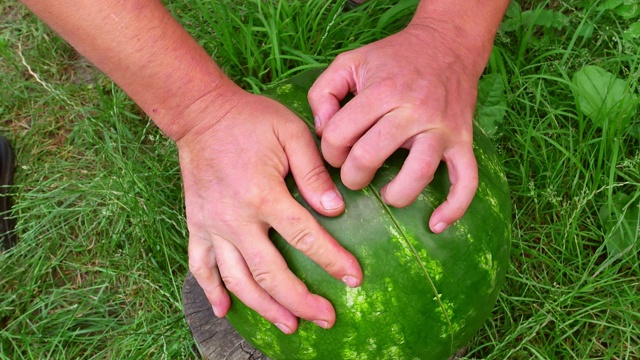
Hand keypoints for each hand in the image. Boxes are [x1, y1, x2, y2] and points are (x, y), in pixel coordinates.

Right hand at [176, 91, 361, 333]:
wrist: (201, 114)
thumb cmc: (252, 120)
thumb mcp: (291, 133)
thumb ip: (313, 172)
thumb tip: (334, 210)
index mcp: (263, 194)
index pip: (305, 237)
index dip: (332, 261)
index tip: (354, 279)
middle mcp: (236, 218)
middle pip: (271, 273)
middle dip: (301, 301)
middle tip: (326, 318)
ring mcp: (212, 225)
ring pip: (237, 279)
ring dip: (264, 307)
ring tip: (289, 326)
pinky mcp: (196, 225)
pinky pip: (200, 266)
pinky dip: (211, 292)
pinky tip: (225, 311)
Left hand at [309, 24, 480, 232]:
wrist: (446, 46)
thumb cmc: (391, 58)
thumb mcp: (349, 62)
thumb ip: (323, 92)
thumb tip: (321, 131)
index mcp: (382, 91)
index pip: (340, 134)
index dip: (329, 150)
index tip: (336, 150)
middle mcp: (414, 110)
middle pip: (371, 156)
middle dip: (352, 175)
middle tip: (354, 173)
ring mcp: (442, 128)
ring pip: (418, 172)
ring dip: (395, 194)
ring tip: (385, 194)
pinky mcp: (463, 141)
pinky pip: (467, 180)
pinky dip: (454, 207)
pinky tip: (436, 224)